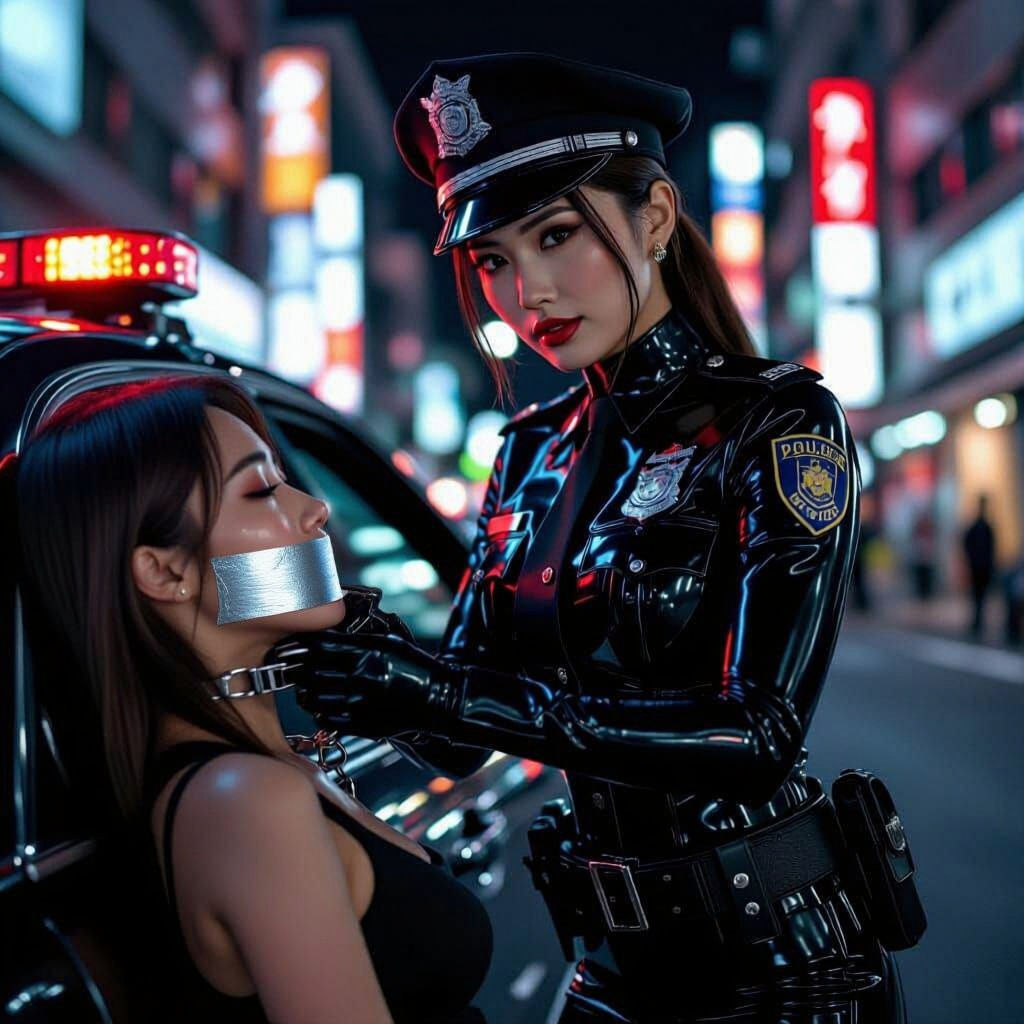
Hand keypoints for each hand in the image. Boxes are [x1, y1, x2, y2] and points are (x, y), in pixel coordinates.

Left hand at [267, 627, 458, 738]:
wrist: (438, 700)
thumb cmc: (414, 667)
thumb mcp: (390, 642)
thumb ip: (359, 637)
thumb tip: (326, 631)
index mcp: (369, 652)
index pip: (320, 646)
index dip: (297, 646)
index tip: (286, 647)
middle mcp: (363, 677)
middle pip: (311, 673)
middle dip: (294, 670)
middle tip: (288, 668)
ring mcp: (362, 703)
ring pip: (314, 699)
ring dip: (303, 693)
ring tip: (303, 689)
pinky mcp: (364, 725)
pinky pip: (327, 720)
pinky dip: (318, 712)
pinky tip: (319, 706)